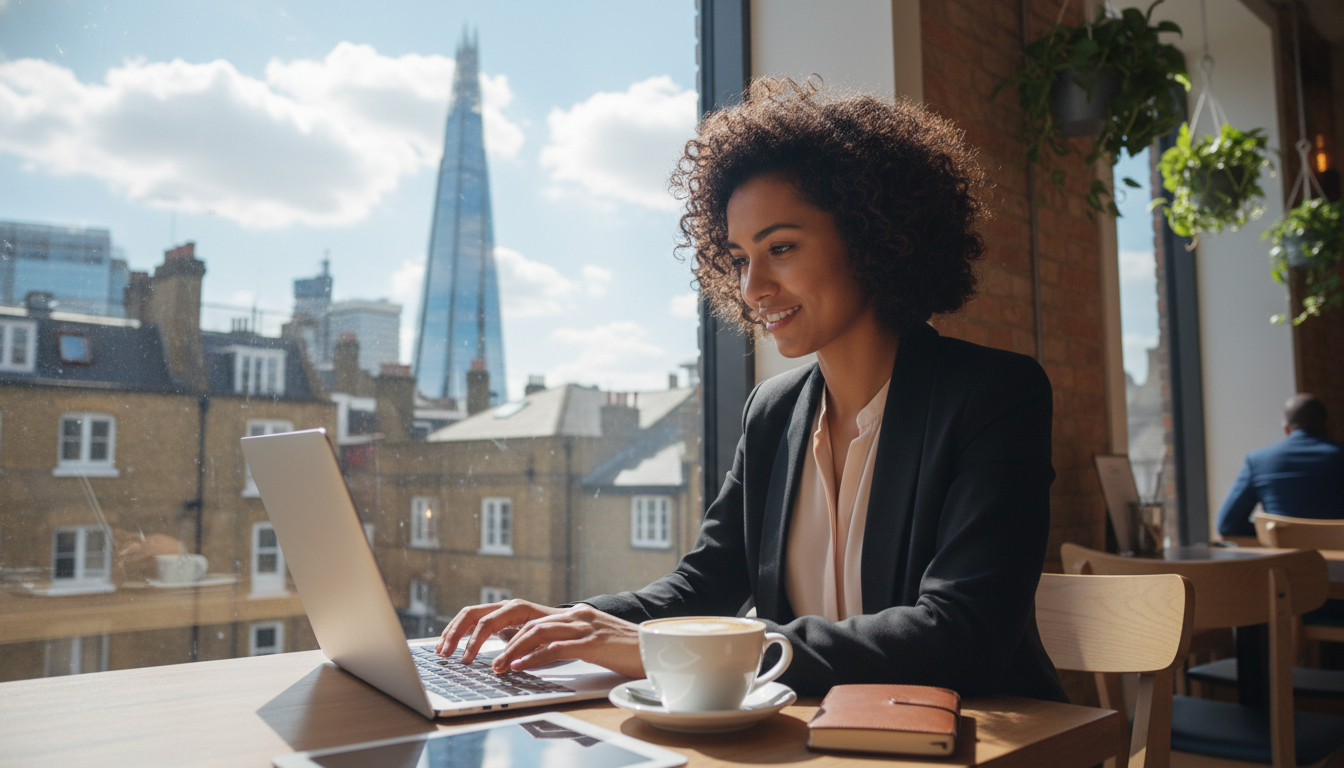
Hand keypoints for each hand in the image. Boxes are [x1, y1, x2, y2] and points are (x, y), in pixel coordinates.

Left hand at [436, 600, 643, 678]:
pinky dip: (537, 657)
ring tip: (493, 668)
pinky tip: (521, 668)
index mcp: (563, 613)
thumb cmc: (619, 650)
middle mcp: (570, 613)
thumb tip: (520, 654)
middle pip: (514, 611)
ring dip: (509, 650)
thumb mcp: (580, 644)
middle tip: (460, 653)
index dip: (480, 623)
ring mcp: (582, 625)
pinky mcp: (595, 641)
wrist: (657, 648)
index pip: (511, 610)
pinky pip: (560, 646)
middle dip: (482, 631)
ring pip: (535, 630)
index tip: (456, 643)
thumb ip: (552, 643)